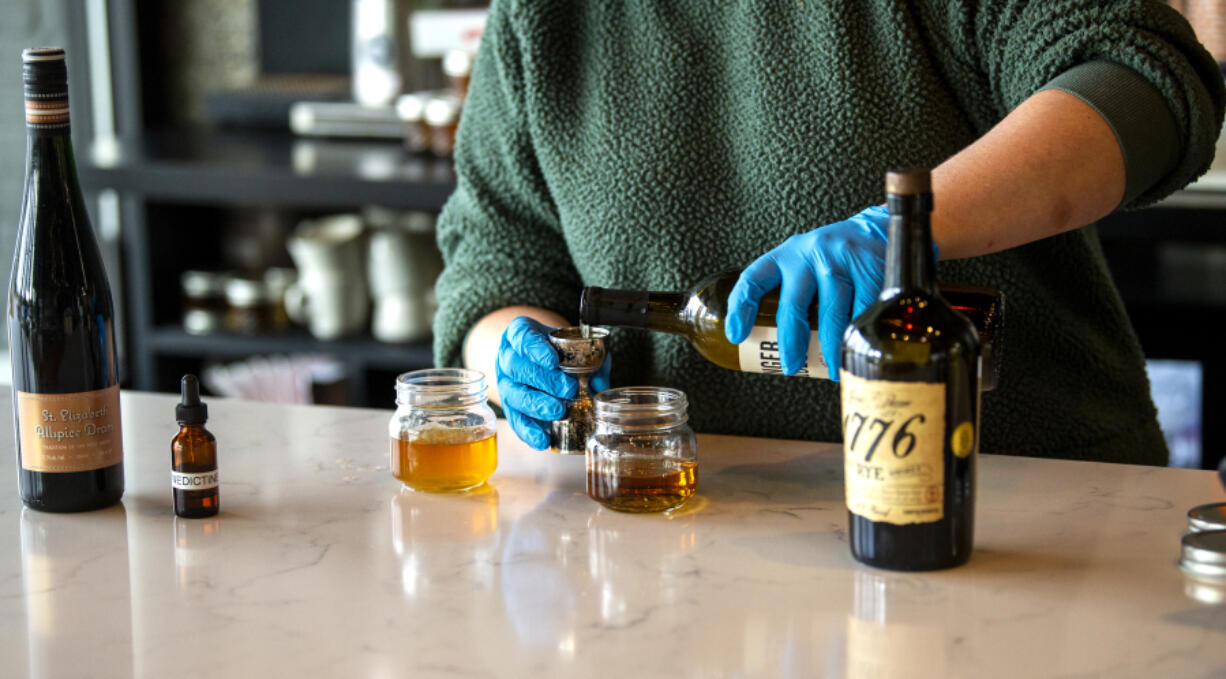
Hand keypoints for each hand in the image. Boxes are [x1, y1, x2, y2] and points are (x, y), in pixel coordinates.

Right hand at [495, 316, 610, 448]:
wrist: (541, 358)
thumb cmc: (559, 349)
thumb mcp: (577, 345)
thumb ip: (591, 360)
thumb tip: (599, 386)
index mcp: (519, 333)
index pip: (521, 336)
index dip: (535, 349)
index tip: (553, 361)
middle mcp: (507, 356)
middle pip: (517, 367)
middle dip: (544, 380)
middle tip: (568, 389)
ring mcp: (506, 382)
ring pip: (513, 394)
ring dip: (536, 404)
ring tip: (558, 411)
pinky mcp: (509, 405)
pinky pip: (514, 419)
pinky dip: (528, 431)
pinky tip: (542, 439)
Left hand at [724, 205, 906, 379]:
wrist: (880, 228)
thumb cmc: (836, 254)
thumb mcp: (806, 261)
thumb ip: (790, 289)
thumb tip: (773, 338)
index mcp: (787, 255)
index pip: (754, 278)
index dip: (741, 307)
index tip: (736, 335)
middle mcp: (811, 255)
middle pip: (793, 306)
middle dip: (790, 343)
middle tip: (791, 366)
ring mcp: (841, 262)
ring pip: (831, 316)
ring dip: (830, 349)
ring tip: (830, 368)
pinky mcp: (870, 270)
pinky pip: (862, 314)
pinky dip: (858, 337)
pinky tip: (856, 350)